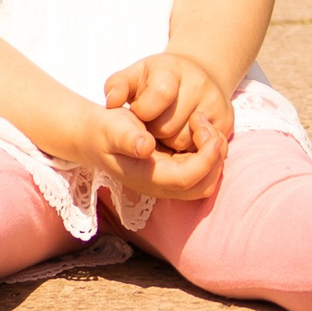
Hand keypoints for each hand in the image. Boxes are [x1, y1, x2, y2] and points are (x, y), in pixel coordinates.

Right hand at [72, 104, 224, 202]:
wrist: (97, 135)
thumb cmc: (105, 130)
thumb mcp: (112, 129)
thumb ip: (127, 138)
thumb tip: (146, 147)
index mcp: (147, 178)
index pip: (187, 179)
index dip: (205, 158)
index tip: (207, 129)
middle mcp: (161, 186)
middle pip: (203, 185)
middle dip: (214, 158)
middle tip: (204, 124)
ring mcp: (169, 182)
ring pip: (206, 180)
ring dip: (214, 156)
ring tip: (203, 125)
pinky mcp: (175, 172)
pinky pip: (203, 171)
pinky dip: (209, 153)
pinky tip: (200, 130)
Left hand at [105, 53, 234, 155]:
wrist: (198, 75)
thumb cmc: (157, 80)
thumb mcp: (134, 76)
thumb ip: (117, 86)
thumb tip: (111, 102)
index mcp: (172, 69)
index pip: (158, 97)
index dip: (142, 111)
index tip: (139, 109)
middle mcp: (199, 85)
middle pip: (168, 128)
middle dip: (154, 132)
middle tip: (153, 121)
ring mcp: (216, 104)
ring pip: (183, 143)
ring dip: (169, 143)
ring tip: (167, 128)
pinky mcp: (226, 123)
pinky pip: (201, 150)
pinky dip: (187, 148)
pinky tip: (180, 136)